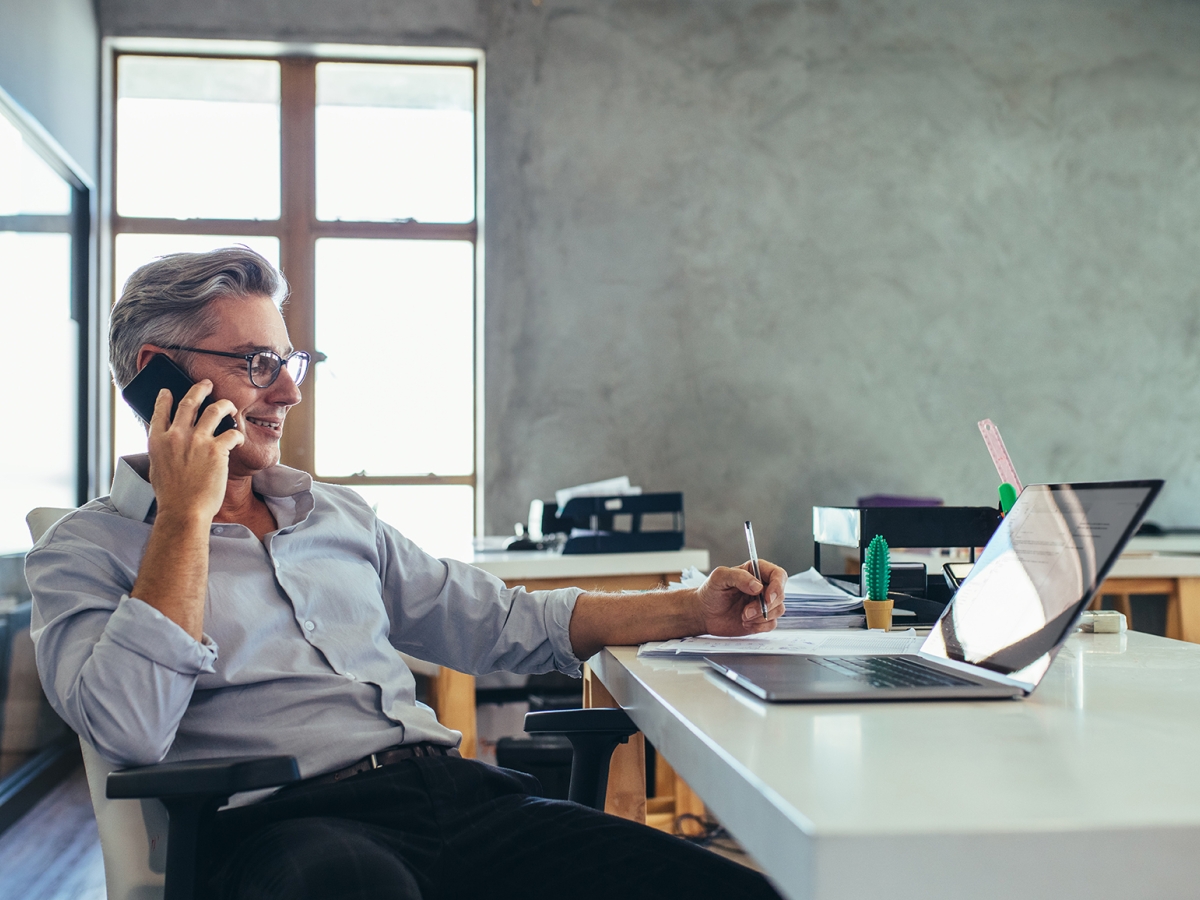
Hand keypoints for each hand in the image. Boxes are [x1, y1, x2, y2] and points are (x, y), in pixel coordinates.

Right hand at [146, 381, 243, 523]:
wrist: (184, 511)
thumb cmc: (172, 496)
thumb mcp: (157, 468)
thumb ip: (163, 450)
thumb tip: (168, 442)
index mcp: (158, 441)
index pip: (160, 411)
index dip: (165, 398)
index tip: (169, 391)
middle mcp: (176, 435)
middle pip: (189, 402)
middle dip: (199, 389)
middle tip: (207, 384)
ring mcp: (197, 441)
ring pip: (214, 409)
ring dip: (225, 404)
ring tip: (230, 405)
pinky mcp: (217, 449)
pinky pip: (232, 433)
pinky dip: (238, 435)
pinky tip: (240, 440)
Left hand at [693, 560, 786, 635]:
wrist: (703, 614)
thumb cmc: (710, 592)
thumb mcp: (719, 577)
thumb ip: (738, 576)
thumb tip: (758, 586)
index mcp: (756, 571)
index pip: (778, 575)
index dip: (778, 586)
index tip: (768, 597)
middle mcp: (763, 587)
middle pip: (780, 595)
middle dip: (765, 606)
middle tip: (746, 611)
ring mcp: (763, 604)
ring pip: (778, 610)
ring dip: (761, 616)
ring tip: (743, 616)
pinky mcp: (761, 619)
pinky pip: (772, 624)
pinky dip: (760, 626)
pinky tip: (745, 623)